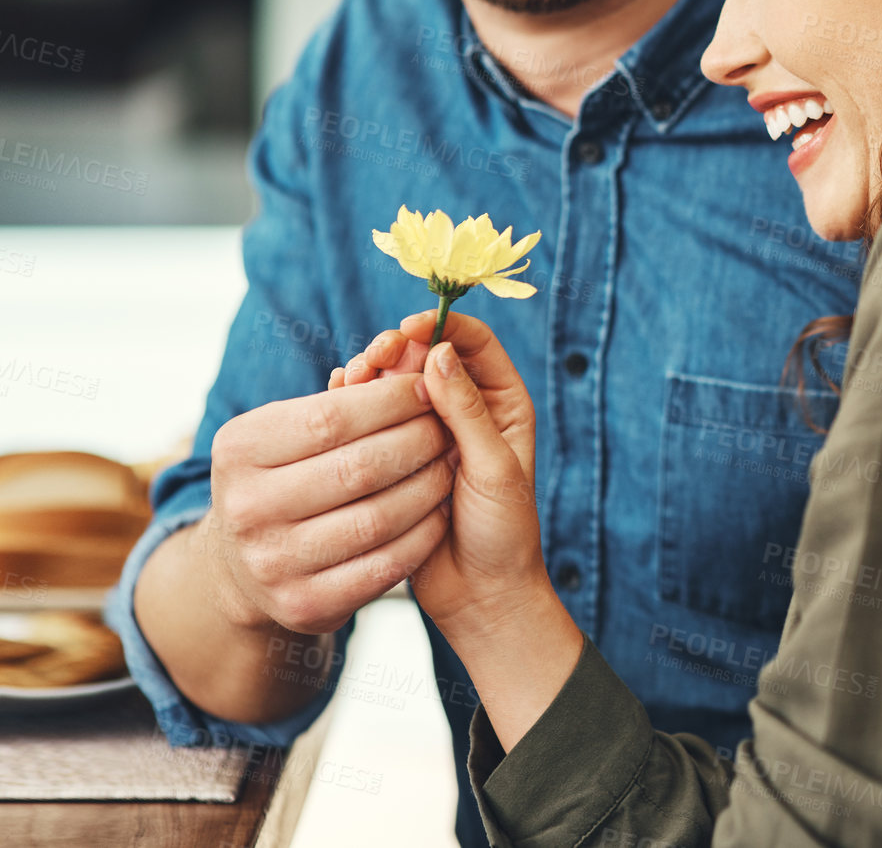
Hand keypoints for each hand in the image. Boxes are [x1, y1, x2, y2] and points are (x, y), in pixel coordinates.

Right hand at [203, 368, 455, 634]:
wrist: (249, 568)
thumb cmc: (288, 477)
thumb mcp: (289, 432)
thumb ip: (343, 400)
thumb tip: (424, 360)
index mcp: (238, 449)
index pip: (332, 416)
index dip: (392, 399)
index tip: (430, 385)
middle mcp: (246, 508)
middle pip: (360, 466)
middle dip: (419, 440)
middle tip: (449, 426)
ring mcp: (272, 564)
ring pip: (378, 518)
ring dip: (429, 486)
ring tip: (450, 463)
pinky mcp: (305, 606)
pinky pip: (384, 565)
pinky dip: (423, 534)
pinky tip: (441, 510)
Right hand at [337, 313, 546, 643]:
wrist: (480, 595)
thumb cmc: (502, 534)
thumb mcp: (493, 469)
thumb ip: (467, 412)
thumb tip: (438, 351)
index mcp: (501, 403)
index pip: (472, 342)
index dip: (440, 326)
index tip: (407, 329)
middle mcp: (463, 412)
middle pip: (424, 358)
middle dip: (395, 353)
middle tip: (369, 360)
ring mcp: (424, 435)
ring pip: (393, 388)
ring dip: (371, 381)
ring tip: (353, 382)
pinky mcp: (392, 461)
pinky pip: (369, 422)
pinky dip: (353, 408)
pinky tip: (339, 401)